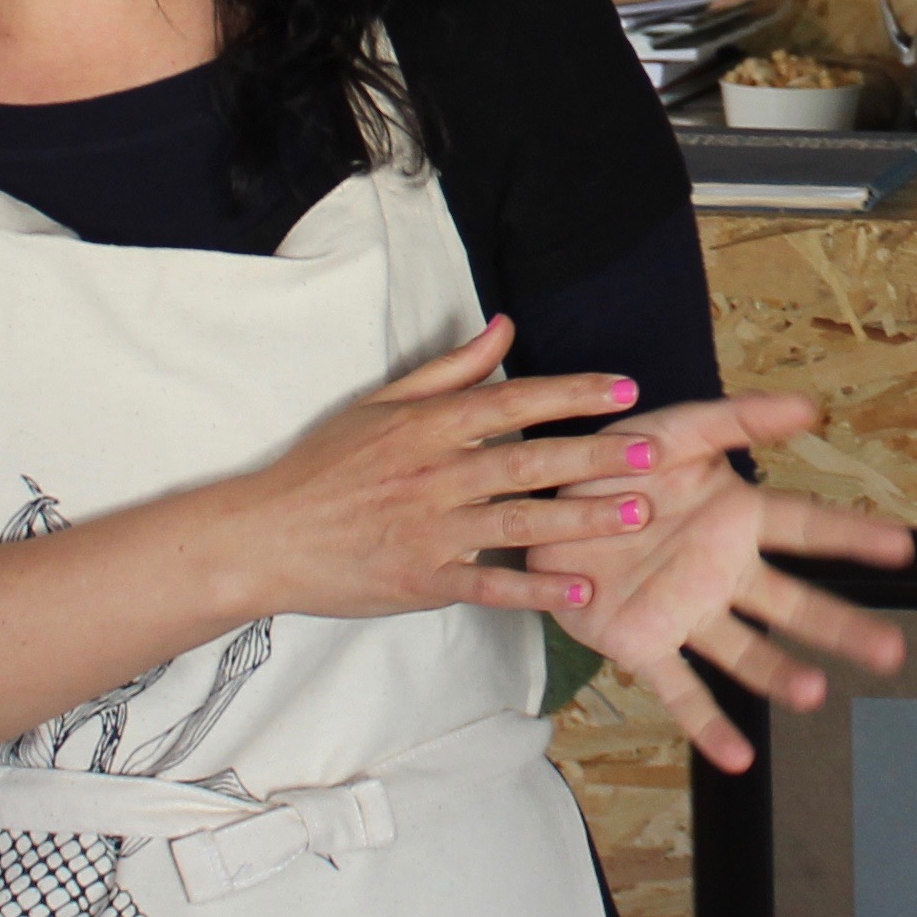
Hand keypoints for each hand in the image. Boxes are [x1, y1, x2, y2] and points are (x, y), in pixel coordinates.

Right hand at [218, 317, 665, 624]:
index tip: (626, 389)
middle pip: (526, 459)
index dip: (572, 393)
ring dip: (580, 518)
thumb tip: (505, 326)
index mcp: (427, 425)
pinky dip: (535, 589)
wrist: (265, 536)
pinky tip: (580, 590)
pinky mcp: (422, 580)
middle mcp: (435, 474)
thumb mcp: (381, 402)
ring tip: (635, 512)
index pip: (513, 400)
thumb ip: (451, 368)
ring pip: (517, 521)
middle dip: (592, 455)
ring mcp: (429, 530)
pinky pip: (489, 585)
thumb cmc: (324, 466)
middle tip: (651, 452)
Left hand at [526, 394, 912, 773]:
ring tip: (814, 694)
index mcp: (737, 518)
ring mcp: (686, 613)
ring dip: (781, 675)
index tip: (901, 546)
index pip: (808, 527)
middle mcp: (722, 572)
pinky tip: (737, 758)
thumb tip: (807, 407)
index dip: (854, 534)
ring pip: (745, 651)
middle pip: (791, 604)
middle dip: (841, 627)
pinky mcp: (643, 645)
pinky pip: (680, 689)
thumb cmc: (618, 465)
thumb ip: (736, 419)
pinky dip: (707, 726)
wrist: (543, 506)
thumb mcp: (675, 430)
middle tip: (890, 652)